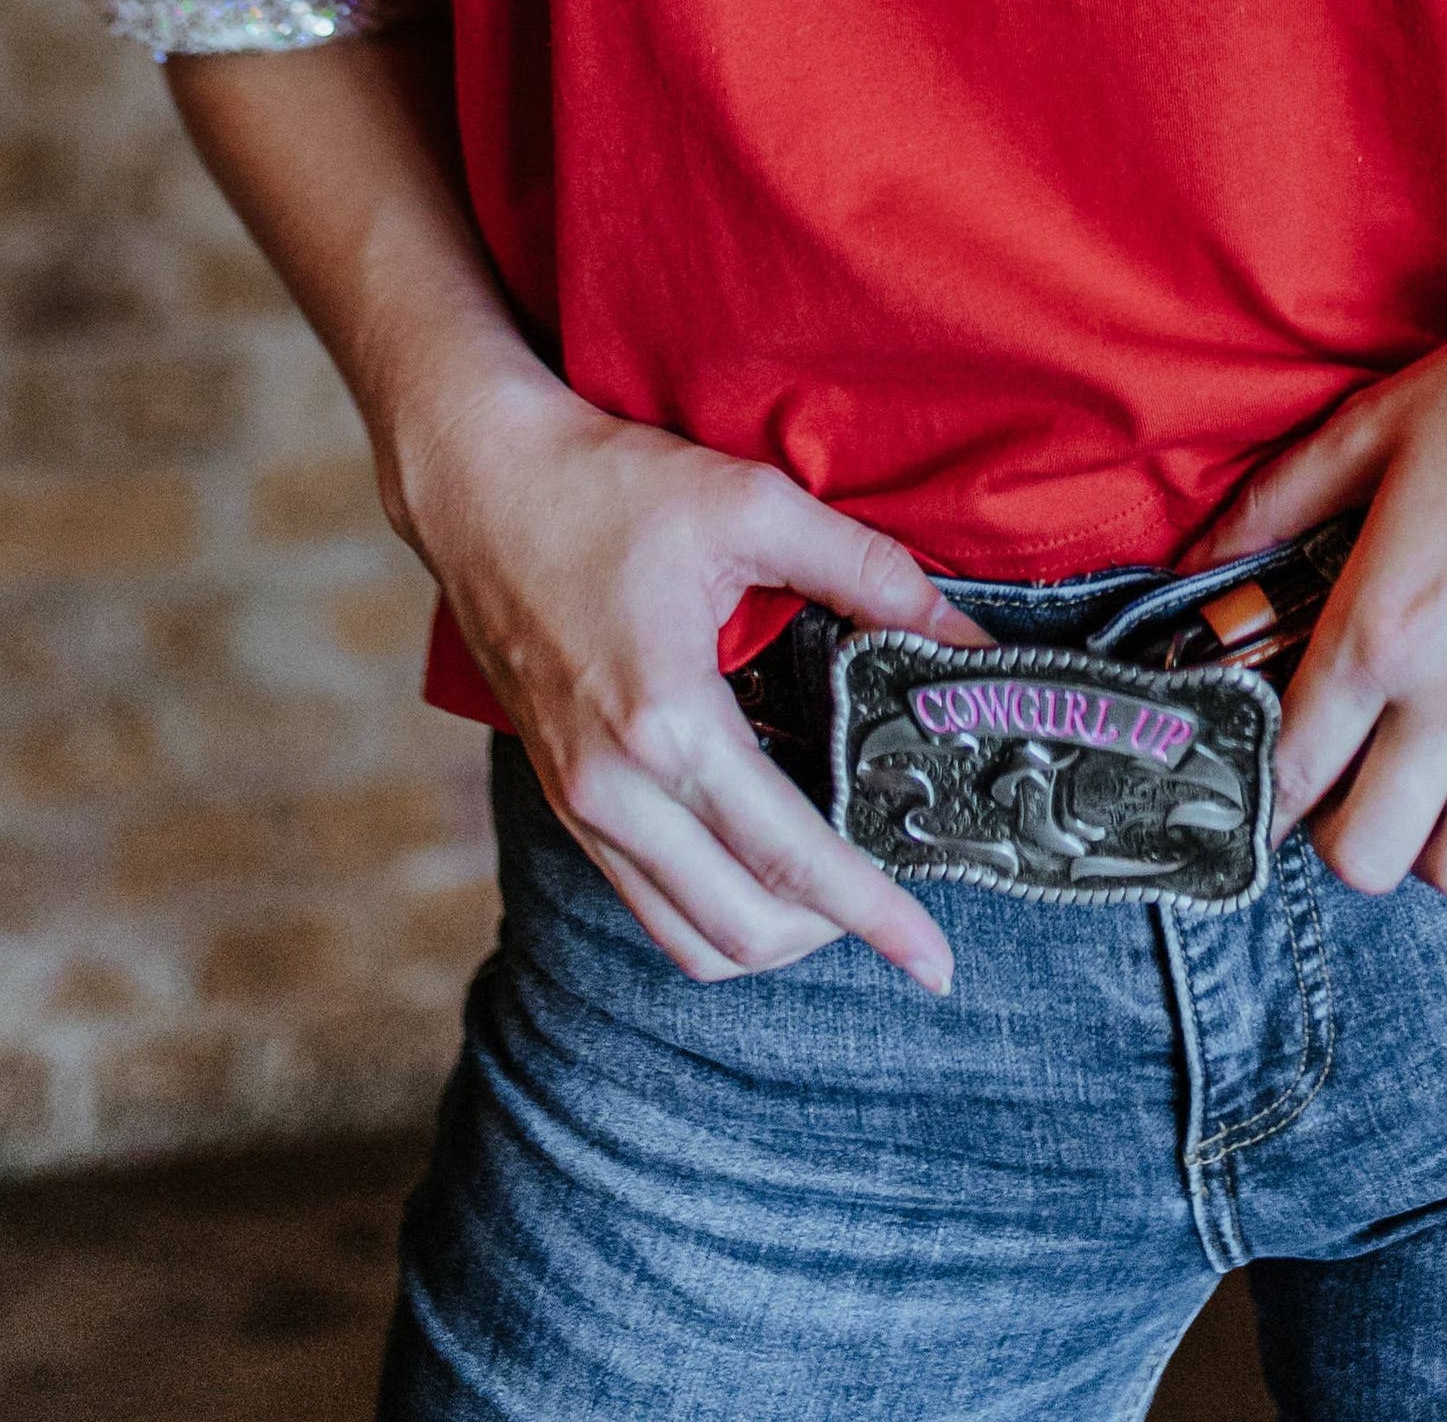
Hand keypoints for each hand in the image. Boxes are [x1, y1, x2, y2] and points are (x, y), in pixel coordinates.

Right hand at [390, 368, 989, 993]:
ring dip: (771, 935)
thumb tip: (965, 640)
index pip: (790, 859)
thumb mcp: (754, 506)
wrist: (481, 485)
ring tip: (837, 888)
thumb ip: (869, 573)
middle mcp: (615, 788)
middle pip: (741, 930)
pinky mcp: (565, 801)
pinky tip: (762, 854)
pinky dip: (714, 908)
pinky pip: (647, 901)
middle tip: (898, 900)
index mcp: (668, 722)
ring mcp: (580, 804)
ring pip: (688, 938)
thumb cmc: (611, 484)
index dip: (874, 917)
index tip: (935, 962)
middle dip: (832, 935)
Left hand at [1186, 211, 1446, 899]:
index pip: (1293, 770)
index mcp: (1382, 631)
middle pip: (1368, 857)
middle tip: (1342, 782)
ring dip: (1435, 841)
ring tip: (1429, 781)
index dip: (1261, 789)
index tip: (1259, 781)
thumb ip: (1276, 502)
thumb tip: (1200, 557)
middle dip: (1337, 833)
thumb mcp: (1373, 428)